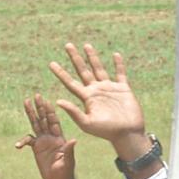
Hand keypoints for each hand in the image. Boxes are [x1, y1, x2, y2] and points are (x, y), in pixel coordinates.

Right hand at [15, 93, 76, 178]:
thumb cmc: (66, 172)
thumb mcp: (68, 161)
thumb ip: (69, 150)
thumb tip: (74, 140)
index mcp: (60, 138)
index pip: (54, 122)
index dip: (50, 112)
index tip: (46, 101)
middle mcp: (51, 137)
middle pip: (44, 119)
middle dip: (40, 108)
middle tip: (36, 95)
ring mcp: (43, 141)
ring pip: (35, 125)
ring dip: (31, 114)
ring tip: (25, 102)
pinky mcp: (37, 148)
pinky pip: (28, 141)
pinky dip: (23, 141)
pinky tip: (18, 145)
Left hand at [49, 42, 149, 160]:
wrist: (127, 134)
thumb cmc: (107, 131)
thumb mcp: (87, 123)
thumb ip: (73, 112)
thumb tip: (58, 101)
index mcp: (87, 98)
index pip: (70, 82)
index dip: (61, 73)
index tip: (51, 63)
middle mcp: (96, 91)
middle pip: (83, 70)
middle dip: (75, 58)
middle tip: (67, 45)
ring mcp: (110, 89)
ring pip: (99, 69)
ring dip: (93, 57)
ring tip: (86, 45)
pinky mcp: (123, 89)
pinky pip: (120, 74)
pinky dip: (119, 65)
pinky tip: (116, 55)